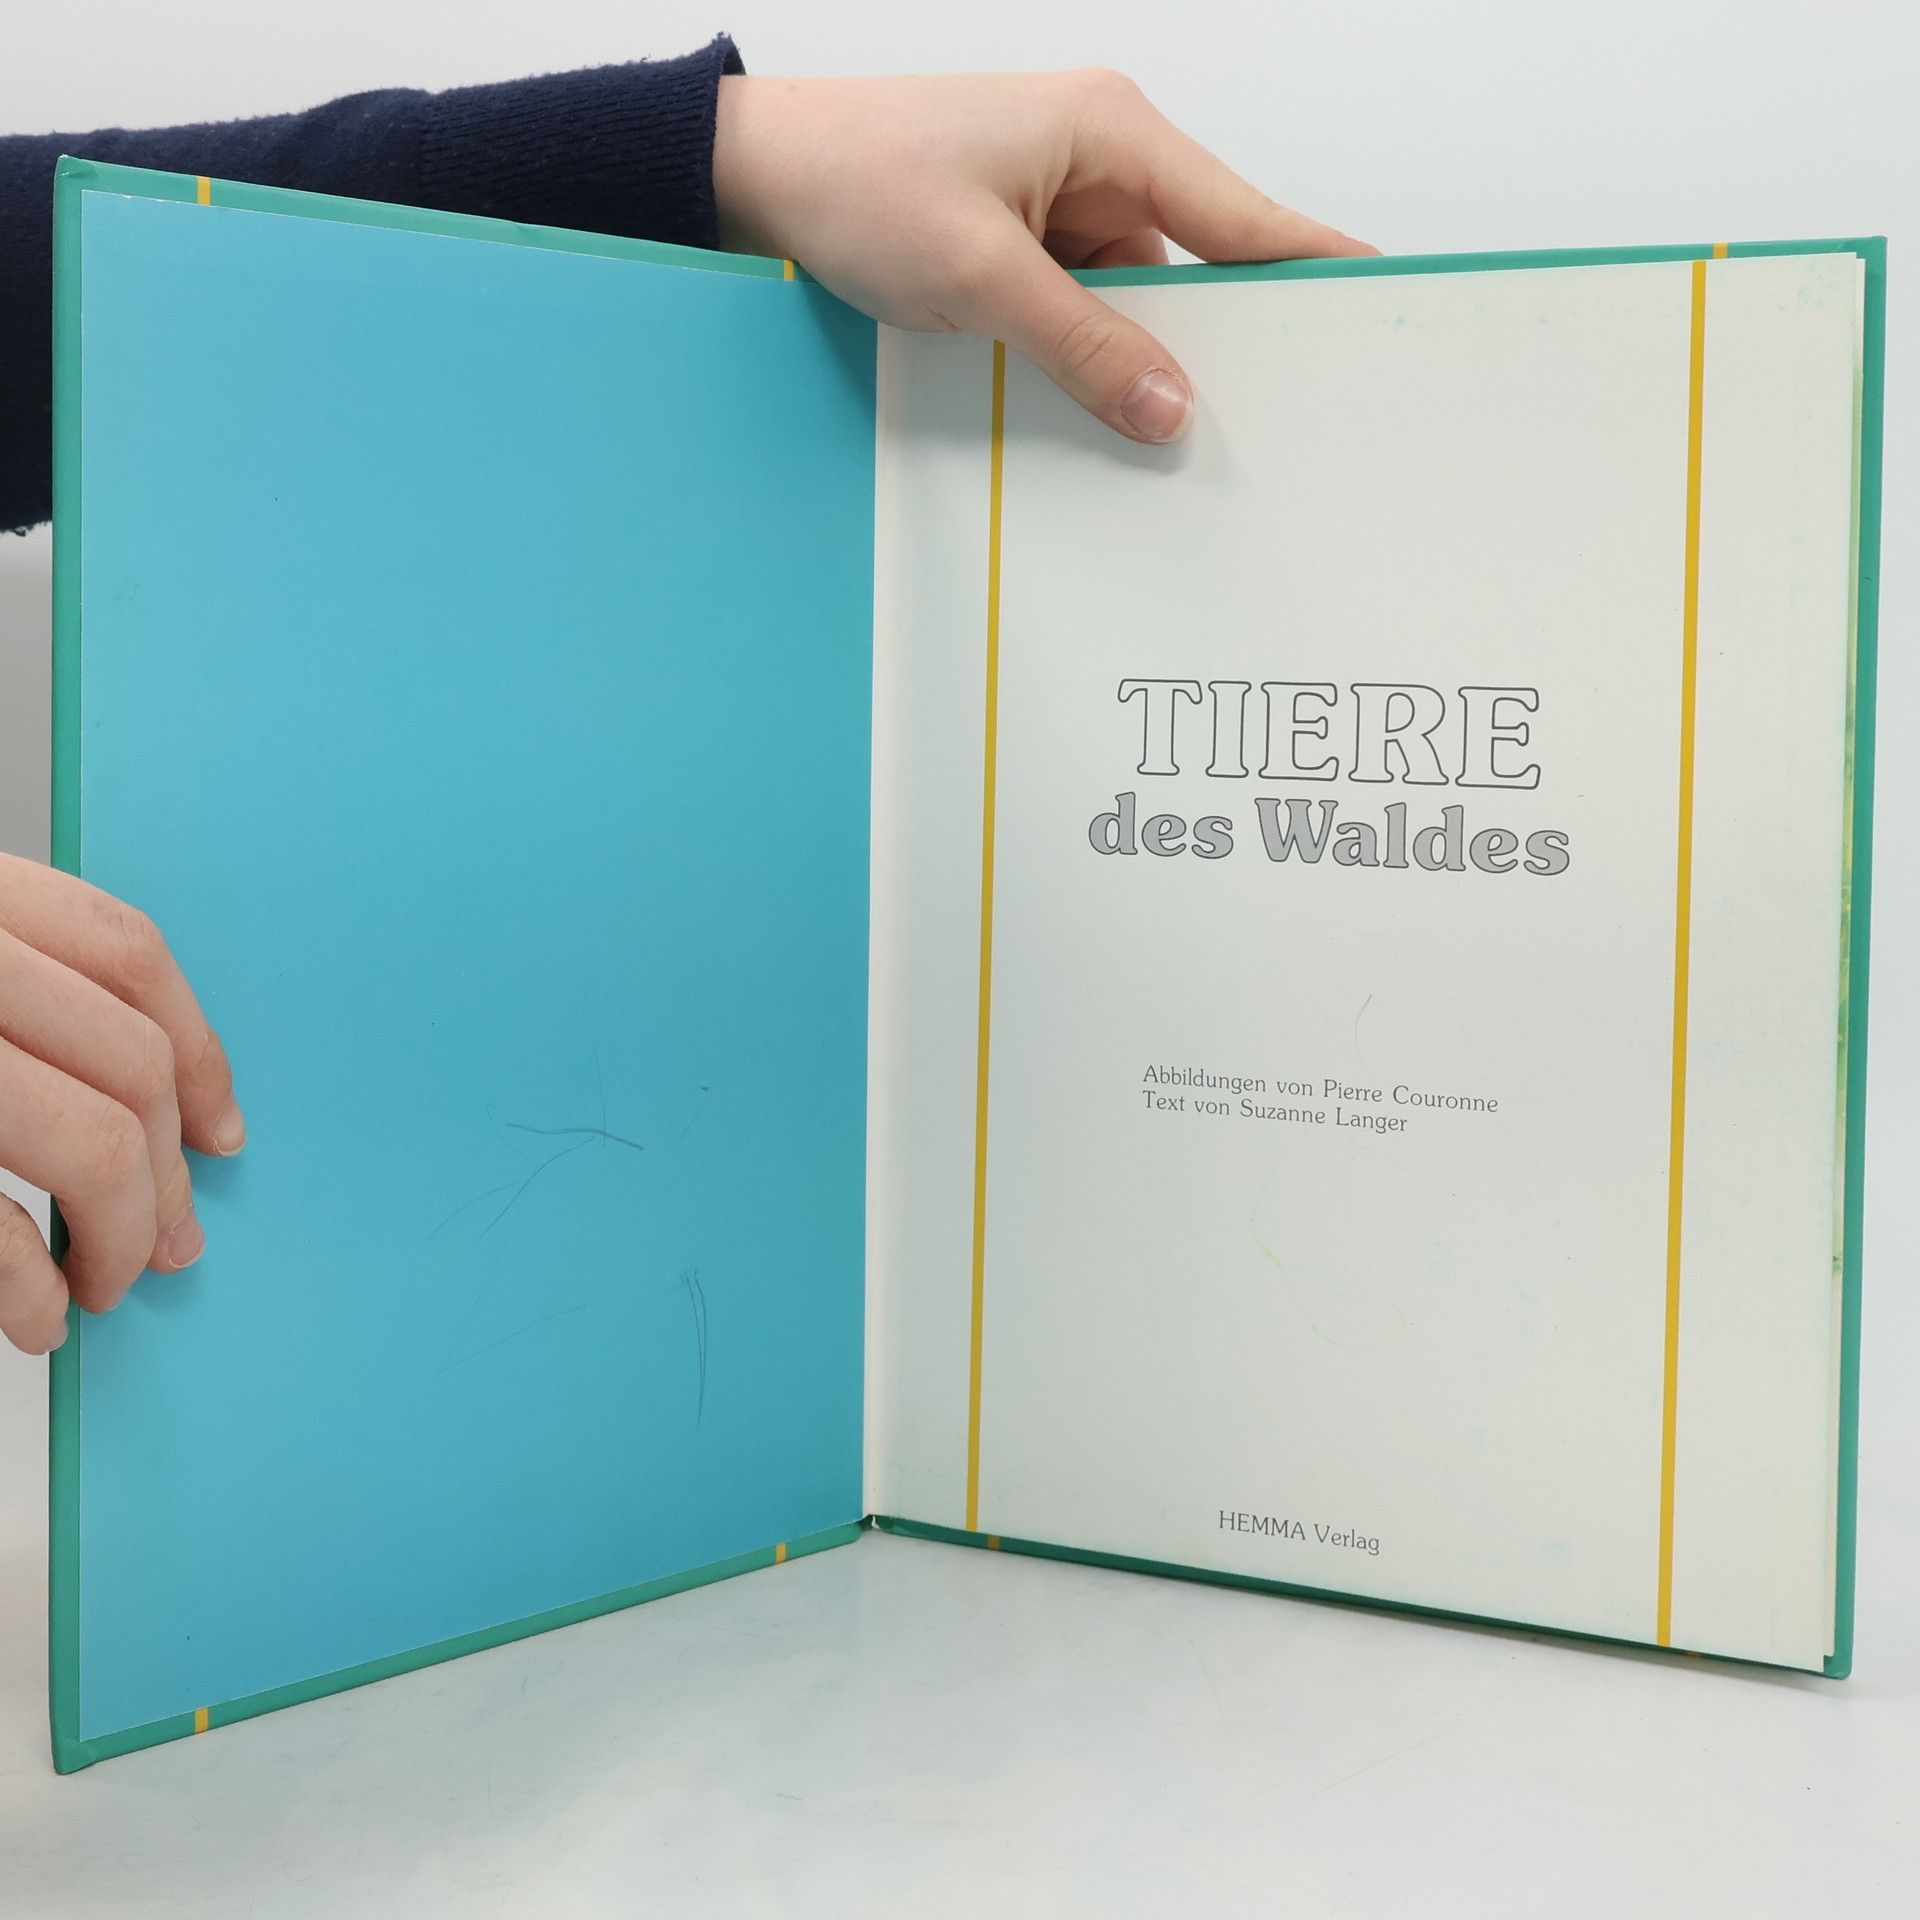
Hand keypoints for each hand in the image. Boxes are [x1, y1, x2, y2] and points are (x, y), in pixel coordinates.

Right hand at [0, 853, 243, 1353]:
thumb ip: (22, 989)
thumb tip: (153, 1108)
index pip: (131, 956)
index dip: (198, 1050)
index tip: (222, 1131)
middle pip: (130, 1064)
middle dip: (165, 1173)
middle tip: (167, 1238)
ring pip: (93, 1145)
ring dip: (118, 1235)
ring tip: (105, 1279)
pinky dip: (29, 1287)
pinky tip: (40, 1315)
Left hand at [712, 69, 1374, 443]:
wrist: (761, 176)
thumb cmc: (858, 181)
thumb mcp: (980, 275)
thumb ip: (1082, 344)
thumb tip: (1169, 406)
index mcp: (1111, 132)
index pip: (1244, 212)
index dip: (1312, 264)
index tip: (1374, 304)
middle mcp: (1099, 161)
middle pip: (1198, 263)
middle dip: (1219, 335)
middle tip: (1262, 413)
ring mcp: (1062, 205)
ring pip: (1138, 299)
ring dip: (1137, 358)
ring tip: (1158, 430)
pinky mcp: (1026, 245)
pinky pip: (1086, 309)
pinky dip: (1089, 356)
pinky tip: (1093, 406)